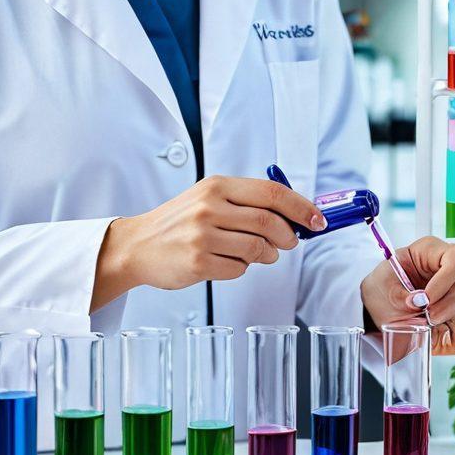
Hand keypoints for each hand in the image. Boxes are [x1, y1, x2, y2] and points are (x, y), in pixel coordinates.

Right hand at [92, 175, 326, 309]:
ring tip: (257, 254)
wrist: (137, 246)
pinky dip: (241, 268)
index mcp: (217, 186)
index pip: (272, 193)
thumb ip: (246, 202)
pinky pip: (238, 269)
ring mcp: (202, 236)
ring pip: (257, 248)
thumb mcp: (208, 198)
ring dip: (266, 255)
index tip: (317, 221)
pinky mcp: (197, 262)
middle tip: (289, 242)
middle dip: (288, 236)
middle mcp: (209, 207)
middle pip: (269, 222)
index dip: (301, 207)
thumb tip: (294, 216)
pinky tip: (227, 262)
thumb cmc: (178, 223)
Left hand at [360, 236, 454, 356]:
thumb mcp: (384, 284)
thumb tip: (418, 304)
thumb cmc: (383, 284)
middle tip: (430, 317)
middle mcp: (448, 266)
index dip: (446, 279)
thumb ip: (400, 294)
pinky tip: (444, 334)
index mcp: (431, 250)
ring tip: (430, 325)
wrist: (379, 301)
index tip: (427, 299)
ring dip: (451, 316)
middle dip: (450, 303)